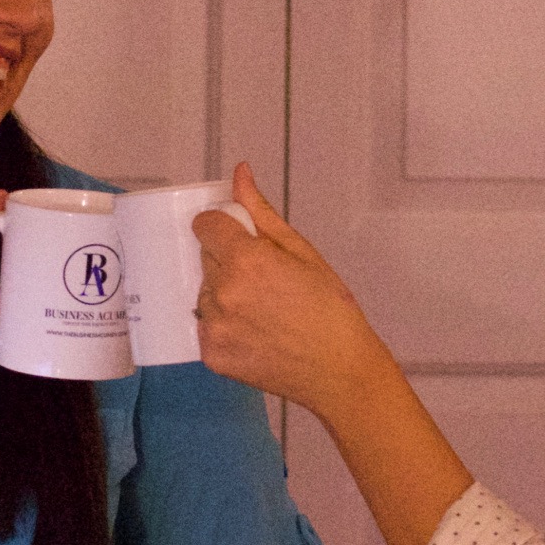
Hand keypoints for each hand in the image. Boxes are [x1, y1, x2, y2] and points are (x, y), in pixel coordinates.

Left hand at [193, 163, 390, 416]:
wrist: (340, 372)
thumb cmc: (331, 311)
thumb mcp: (303, 253)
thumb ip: (262, 212)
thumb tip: (239, 173)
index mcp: (247, 261)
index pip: (205, 225)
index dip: (222, 228)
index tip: (238, 238)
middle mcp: (223, 293)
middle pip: (206, 259)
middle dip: (228, 262)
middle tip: (265, 282)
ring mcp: (214, 327)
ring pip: (204, 293)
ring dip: (224, 295)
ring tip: (263, 311)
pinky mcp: (211, 355)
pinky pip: (205, 326)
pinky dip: (224, 326)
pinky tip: (256, 332)